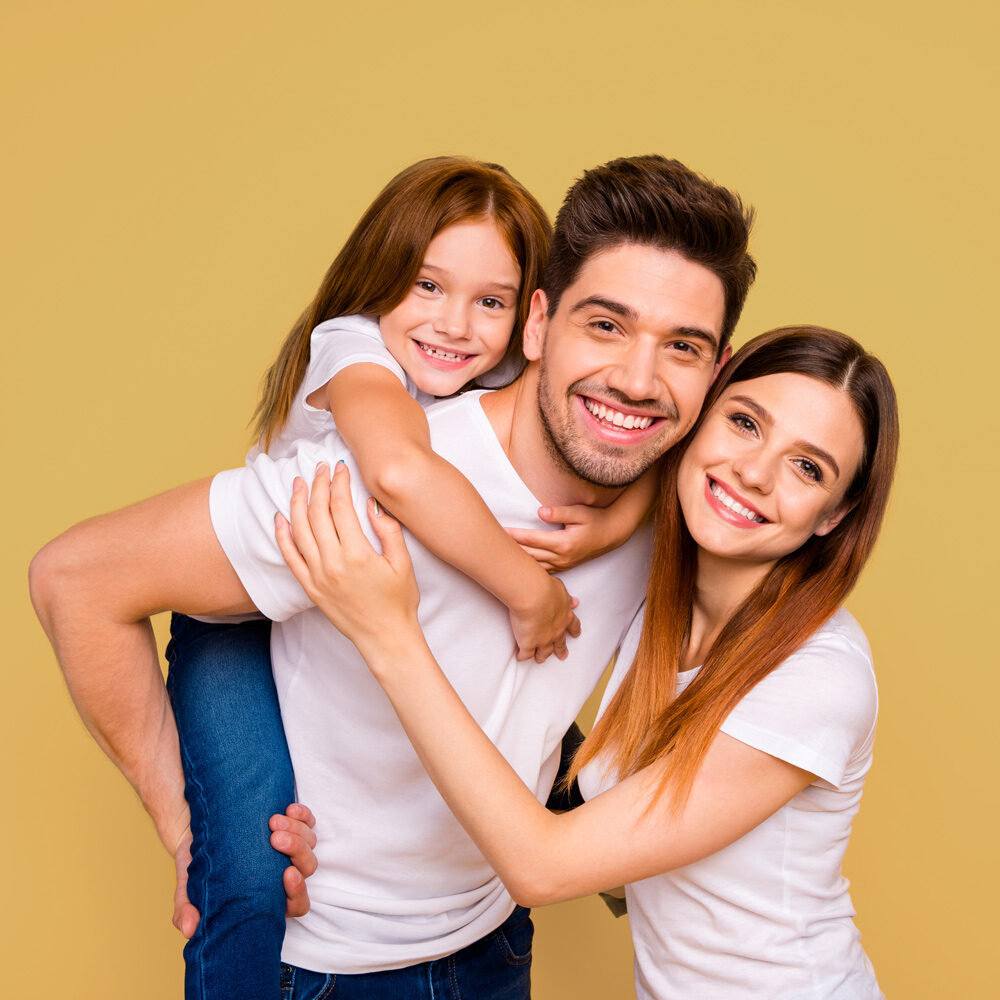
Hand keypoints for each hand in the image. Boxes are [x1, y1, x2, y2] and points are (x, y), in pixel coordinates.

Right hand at [170, 803, 316, 937]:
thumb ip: (186, 909)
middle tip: (274, 839)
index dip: (298, 892)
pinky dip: (303, 815)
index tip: (286, 874)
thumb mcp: (188, 887)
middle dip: (296, 851)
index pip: (297, 904)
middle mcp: (284, 874)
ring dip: (297, 830)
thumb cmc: (197, 867)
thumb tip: (188, 929)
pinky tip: (288, 808)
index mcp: (268, 897)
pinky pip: (309, 821)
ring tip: (272, 821)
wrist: (196, 833)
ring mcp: (291, 850)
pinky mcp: (291, 827)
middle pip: (307, 867)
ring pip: (310, 843)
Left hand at [275, 462, 419, 649]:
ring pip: (300, 530)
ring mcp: (317, 576)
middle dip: (317, 486)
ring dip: (297, 503)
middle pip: (317, 513)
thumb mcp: (404, 563)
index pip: (341, 507)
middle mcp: (332, 563)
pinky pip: (290, 557)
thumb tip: (371, 504)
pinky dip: (282, 535)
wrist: (385, 638)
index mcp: (358, 554)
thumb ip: (389, 531)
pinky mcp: (310, 587)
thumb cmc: (399, 601)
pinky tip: (281, 518)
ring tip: (299, 484)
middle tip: (319, 469)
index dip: (339, 483)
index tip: (340, 468)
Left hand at [507, 504, 616, 571]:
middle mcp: (561, 557)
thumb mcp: (579, 512)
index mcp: (563, 543)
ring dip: (517, 562)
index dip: (513, 535)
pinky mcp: (564, 567)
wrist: (612, 534)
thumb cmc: (595, 520)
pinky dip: (529, 568)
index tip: (499, 531)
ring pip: (534, 566)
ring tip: (499, 556)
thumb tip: (540, 512)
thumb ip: (559, 512)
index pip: (531, 539)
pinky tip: (517, 565)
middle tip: (491, 545)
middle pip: (529, 555)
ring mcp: (563, 564)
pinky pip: (542, 571)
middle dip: (510, 550)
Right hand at [508, 575, 580, 662]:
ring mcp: (542, 639)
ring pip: (544, 652)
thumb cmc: (545, 587)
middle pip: (560, 643)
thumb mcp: (560, 589)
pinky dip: (523, 657)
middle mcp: (556, 631)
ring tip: (540, 659)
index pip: (573, 625)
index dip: (574, 630)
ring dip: (542, 656)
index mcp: (564, 616)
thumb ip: (566, 598)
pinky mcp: (528, 644)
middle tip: (563, 655)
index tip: (576, 634)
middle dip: (561, 650)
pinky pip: (526, 654)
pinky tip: (520, 657)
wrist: (532, 595)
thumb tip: (575, 602)